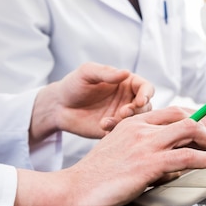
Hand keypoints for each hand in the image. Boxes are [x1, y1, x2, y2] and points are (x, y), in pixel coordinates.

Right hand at [0, 107, 205, 205]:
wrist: (76, 189)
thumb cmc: (99, 177)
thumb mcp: (125, 154)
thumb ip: (150, 151)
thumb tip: (179, 162)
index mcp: (134, 122)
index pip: (175, 111)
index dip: (199, 116)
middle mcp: (142, 128)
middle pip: (187, 116)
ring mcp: (146, 143)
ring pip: (192, 130)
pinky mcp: (149, 162)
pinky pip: (189, 156)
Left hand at [29, 62, 153, 142]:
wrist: (58, 107)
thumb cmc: (73, 85)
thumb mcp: (87, 73)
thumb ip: (106, 73)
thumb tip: (126, 73)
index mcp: (127, 83)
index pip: (146, 88)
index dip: (147, 94)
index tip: (141, 100)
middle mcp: (128, 99)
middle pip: (146, 107)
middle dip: (139, 110)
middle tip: (124, 113)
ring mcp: (122, 116)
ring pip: (137, 121)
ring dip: (129, 122)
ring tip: (110, 121)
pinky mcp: (114, 129)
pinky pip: (123, 133)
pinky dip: (116, 131)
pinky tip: (103, 126)